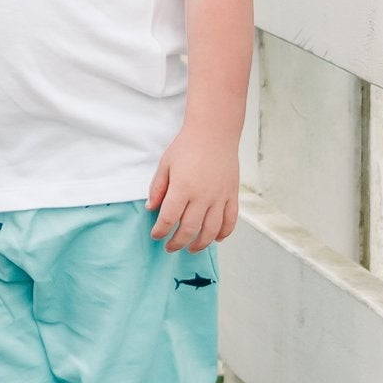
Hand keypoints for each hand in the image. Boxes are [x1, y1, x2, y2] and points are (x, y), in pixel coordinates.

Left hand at [148, 126, 238, 252]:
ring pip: (211, 230)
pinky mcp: (232, 195)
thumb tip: (151, 208)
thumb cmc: (187, 146)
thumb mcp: (165, 164)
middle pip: (189, 230)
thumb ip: (158, 188)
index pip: (169, 219)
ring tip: (191, 249)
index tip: (155, 235)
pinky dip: (223, 233)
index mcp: (182, 188)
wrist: (214, 133)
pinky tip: (215, 239)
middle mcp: (202, 196)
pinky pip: (230, 221)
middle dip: (177, 243)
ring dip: (200, 244)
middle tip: (170, 248)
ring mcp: (219, 197)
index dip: (160, 231)